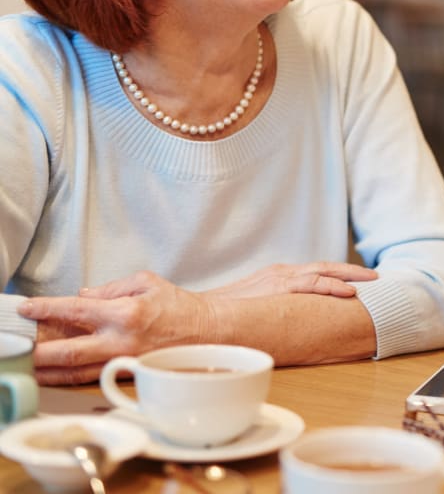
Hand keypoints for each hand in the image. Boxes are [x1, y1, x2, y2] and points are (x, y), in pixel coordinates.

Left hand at [18, 270, 216, 384]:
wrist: (207, 331)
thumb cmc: (178, 305)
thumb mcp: (145, 282)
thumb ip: (110, 289)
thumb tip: (80, 298)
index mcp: (125, 313)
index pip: (76, 310)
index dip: (46, 309)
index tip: (26, 308)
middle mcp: (121, 341)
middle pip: (68, 352)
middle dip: (36, 351)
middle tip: (14, 349)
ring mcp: (123, 362)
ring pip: (75, 373)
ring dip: (46, 370)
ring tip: (25, 365)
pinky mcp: (127, 375)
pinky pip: (90, 378)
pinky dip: (67, 377)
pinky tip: (51, 374)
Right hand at [198, 262, 377, 298]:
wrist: (202, 313)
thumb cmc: (225, 314)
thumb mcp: (254, 306)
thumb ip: (274, 308)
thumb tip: (289, 321)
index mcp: (278, 276)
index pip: (314, 272)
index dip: (337, 275)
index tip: (357, 280)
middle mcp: (282, 272)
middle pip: (325, 268)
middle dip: (352, 271)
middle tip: (375, 276)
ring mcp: (281, 278)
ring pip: (323, 272)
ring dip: (349, 275)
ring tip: (371, 280)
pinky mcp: (278, 287)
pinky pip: (313, 284)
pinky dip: (333, 286)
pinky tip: (350, 291)